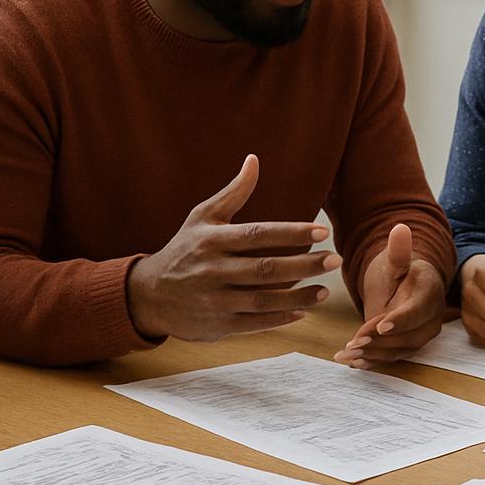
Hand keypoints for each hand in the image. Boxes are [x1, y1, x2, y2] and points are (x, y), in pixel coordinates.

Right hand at [126, 155, 338, 341]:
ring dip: (298, 295)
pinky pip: (254, 322)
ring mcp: (215, 299)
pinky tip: (303, 310)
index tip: (321, 231)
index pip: (258, 234)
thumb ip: (233, 193)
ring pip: (263, 299)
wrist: (149, 294)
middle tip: (335, 259)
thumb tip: (254, 159)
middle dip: (304, 265)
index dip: (291, 232)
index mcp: (212, 240)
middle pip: (265, 269)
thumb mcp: (202, 218)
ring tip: (325, 289)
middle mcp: (213, 270)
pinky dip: (279, 318)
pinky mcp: (217, 324)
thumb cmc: (184, 249)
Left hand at [335, 223, 445, 367]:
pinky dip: (374, 362)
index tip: (380, 325)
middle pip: (407, 336)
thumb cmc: (399, 271)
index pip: (416, 311)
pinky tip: (354, 363)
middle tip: (353, 343)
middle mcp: (431, 318)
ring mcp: (422, 335)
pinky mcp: (410, 346)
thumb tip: (400, 228)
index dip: (399, 320)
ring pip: (399, 350)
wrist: (406, 284)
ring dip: (373, 355)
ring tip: (347, 354)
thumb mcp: (395, 259)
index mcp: (429, 293)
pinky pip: (393, 357)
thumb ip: (398, 251)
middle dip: (379, 342)